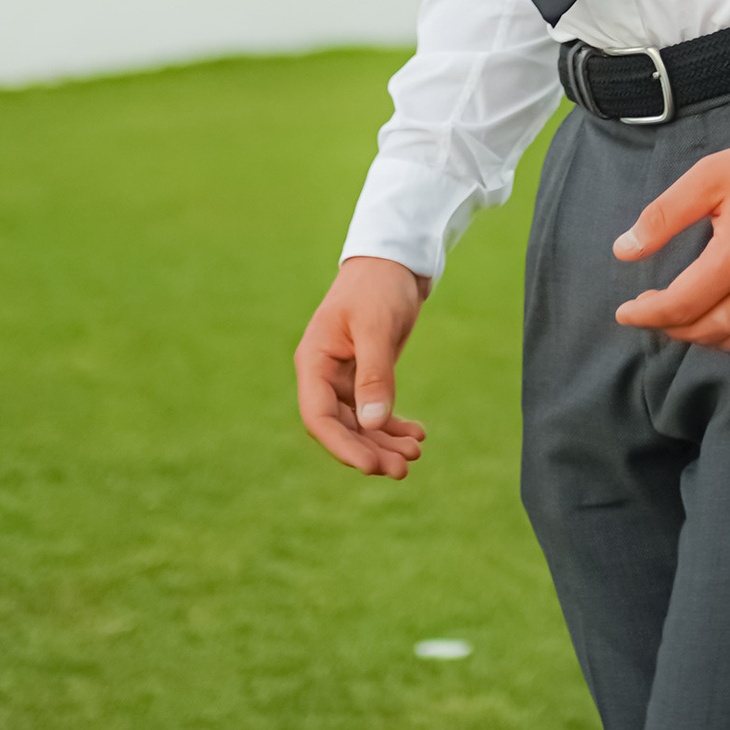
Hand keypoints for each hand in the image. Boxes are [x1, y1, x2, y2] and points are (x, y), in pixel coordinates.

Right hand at [295, 253, 429, 476]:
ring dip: (384, 442)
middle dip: (370, 450)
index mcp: (314, 363)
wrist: (394, 260)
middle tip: (403, 469)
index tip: (371, 465)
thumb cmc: (378, 286)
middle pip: (341, 427)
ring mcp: (345, 378)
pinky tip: (416, 434)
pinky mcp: (367, 375)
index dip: (343, 446)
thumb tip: (372, 423)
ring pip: (360, 423)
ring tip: (414, 454)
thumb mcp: (376, 327)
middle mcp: (324, 375)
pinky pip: (375, 410)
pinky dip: (393, 425)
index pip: (319, 417)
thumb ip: (373, 375)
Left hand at [611, 134, 729, 352]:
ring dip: (701, 335)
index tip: (625, 312)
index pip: (679, 306)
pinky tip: (725, 319)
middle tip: (651, 311)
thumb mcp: (711, 176)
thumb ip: (663, 216)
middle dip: (668, 327)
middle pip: (704, 331)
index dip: (645, 315)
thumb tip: (623, 252)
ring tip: (684, 315)